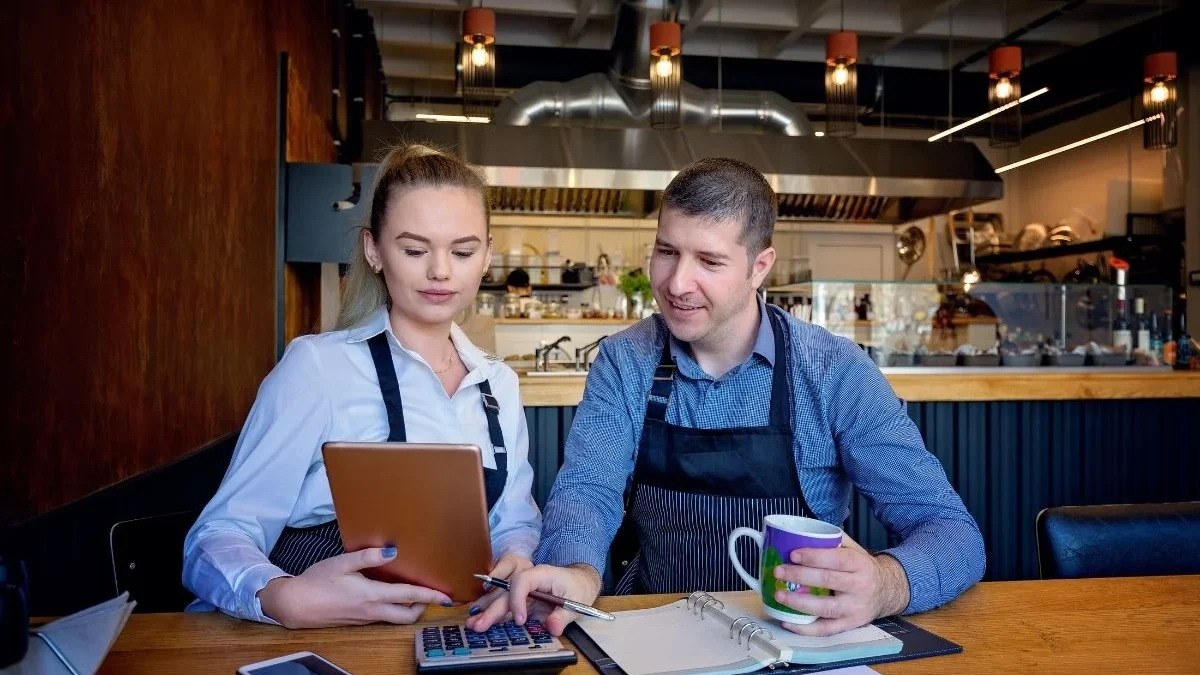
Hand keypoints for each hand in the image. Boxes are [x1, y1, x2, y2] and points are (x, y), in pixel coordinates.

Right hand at [257, 547, 452, 628]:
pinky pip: (382, 616)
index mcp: (372, 595)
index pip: (409, 596)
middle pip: (407, 616)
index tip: (446, 596)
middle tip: (432, 594)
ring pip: (395, 618)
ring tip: (415, 593)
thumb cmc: (317, 581)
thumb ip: (368, 556)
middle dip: (423, 607)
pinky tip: (389, 595)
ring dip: (409, 608)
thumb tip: (393, 551)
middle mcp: (372, 610)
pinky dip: (393, 609)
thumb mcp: (342, 563)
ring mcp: (365, 618)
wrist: (295, 604)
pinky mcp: (357, 620)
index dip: (430, 596)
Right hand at [465, 563, 600, 635]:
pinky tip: (480, 621)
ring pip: (502, 598)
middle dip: (492, 609)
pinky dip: (495, 614)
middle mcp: (528, 580)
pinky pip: (507, 606)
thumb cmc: (578, 588)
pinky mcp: (523, 600)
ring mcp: (524, 589)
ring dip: (487, 611)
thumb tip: (552, 627)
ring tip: (472, 624)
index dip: (518, 600)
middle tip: (478, 624)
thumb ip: (563, 616)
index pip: (522, 581)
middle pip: (507, 592)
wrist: (580, 582)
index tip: (520, 620)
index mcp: (542, 574)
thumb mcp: (576, 603)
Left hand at [772, 539, 910, 636]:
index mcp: (860, 564)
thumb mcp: (855, 550)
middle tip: (778, 571)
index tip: (793, 554)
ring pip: (825, 607)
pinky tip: (787, 621)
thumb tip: (804, 532)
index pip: (836, 559)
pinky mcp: (849, 625)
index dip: (814, 557)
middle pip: (827, 581)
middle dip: (799, 576)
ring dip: (799, 603)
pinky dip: (805, 628)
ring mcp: (854, 608)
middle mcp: (859, 586)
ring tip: (779, 595)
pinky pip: (825, 629)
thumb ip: (834, 540)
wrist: (887, 591)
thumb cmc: (862, 568)